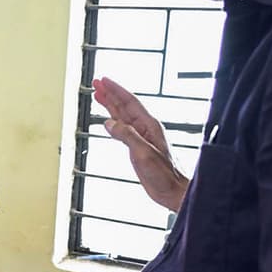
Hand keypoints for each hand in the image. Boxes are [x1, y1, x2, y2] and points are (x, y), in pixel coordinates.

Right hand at [93, 77, 188, 211]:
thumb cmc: (165, 175)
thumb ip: (127, 136)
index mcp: (149, 126)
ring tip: (98, 95)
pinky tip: (108, 120)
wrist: (174, 191)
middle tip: (96, 82)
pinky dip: (113, 121)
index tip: (103, 80)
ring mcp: (141, 137)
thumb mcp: (143, 154)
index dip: (116, 90)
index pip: (129, 102)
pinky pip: (122, 129)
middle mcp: (145, 128)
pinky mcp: (138, 148)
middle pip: (124, 105)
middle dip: (110, 93)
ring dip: (110, 105)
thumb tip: (109, 123)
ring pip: (123, 116)